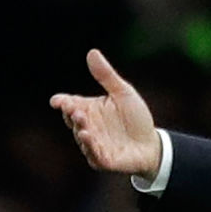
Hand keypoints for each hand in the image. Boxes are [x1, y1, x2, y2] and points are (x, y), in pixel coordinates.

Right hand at [50, 49, 160, 177]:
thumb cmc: (136, 117)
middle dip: (72, 115)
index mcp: (89, 110)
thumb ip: (107, 76)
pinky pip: (93, 155)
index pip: (70, 104)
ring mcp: (93, 144)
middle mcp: (88, 126)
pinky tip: (88, 137)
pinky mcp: (103, 160)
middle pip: (73, 120)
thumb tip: (92, 52)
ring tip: (83, 124)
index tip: (58, 101)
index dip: (62, 103)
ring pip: (82, 138)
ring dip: (81, 130)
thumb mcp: (123, 93)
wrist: (152, 143)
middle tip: (74, 109)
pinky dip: (90, 147)